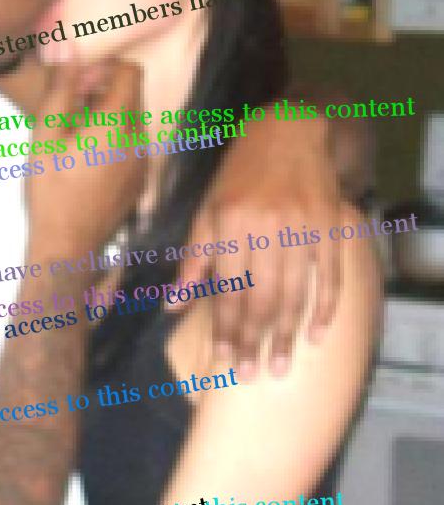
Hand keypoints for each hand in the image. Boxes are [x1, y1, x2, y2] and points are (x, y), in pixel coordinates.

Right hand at [27, 59, 144, 256]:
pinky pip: (130, 147)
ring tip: (71, 138)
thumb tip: (69, 47)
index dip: (103, 68)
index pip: (130, 71)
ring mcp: (142, 163)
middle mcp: (139, 139)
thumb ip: (61, 88)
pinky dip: (111, 143)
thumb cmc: (51, 189)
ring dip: (104, 119)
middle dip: (100, 93)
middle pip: (130, 97)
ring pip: (129, 123)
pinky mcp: (139, 182)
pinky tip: (82, 162)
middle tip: (66, 111)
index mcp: (118, 123)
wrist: (68, 247)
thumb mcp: (46, 134)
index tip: (76, 84)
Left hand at [174, 112, 341, 375]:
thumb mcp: (206, 212)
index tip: (225, 361)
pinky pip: (330, 275)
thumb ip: (193, 261)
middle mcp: (267, 228)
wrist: (287, 130)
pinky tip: (315, 335)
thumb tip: (172, 307)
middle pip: (262, 298)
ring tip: (280, 366)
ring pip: (295, 293)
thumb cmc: (237, 176)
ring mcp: (303, 227)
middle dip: (255, 340)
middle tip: (253, 373)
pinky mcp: (331, 225)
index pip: (228, 291)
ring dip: (286, 334)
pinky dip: (325, 307)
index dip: (226, 329)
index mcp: (230, 225)